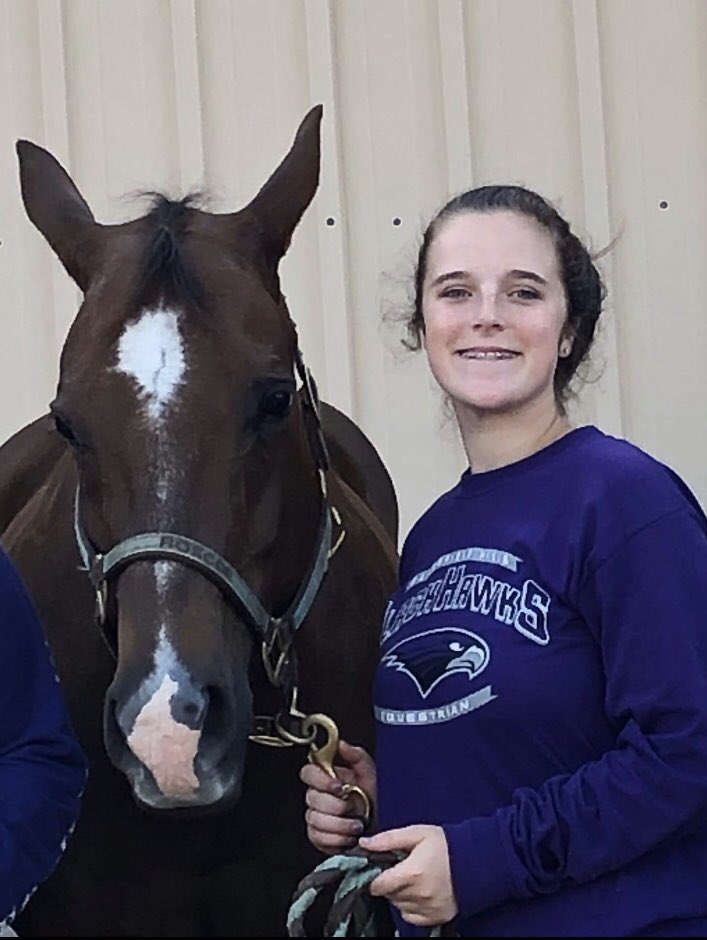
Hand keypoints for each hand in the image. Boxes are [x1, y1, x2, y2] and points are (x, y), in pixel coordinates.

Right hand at [300, 740, 376, 854]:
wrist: (375, 824)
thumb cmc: (369, 797)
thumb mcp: (368, 772)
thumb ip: (356, 755)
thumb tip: (341, 744)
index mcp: (325, 777)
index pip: (308, 772)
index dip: (320, 780)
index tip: (338, 785)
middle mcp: (316, 796)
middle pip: (312, 799)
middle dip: (336, 805)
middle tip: (352, 807)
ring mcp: (314, 816)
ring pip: (316, 819)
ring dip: (340, 824)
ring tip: (356, 824)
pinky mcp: (317, 836)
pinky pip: (319, 837)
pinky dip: (337, 839)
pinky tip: (348, 836)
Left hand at [360, 825, 457, 927]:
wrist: (477, 860)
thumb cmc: (447, 845)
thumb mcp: (417, 834)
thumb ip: (388, 839)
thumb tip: (365, 843)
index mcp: (411, 873)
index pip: (378, 885)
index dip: (375, 876)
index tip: (381, 868)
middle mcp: (418, 895)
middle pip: (388, 895)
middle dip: (389, 882)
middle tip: (400, 869)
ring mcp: (428, 908)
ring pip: (399, 905)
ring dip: (400, 894)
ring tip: (412, 878)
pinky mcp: (436, 917)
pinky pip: (411, 916)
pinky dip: (410, 906)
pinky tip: (418, 891)